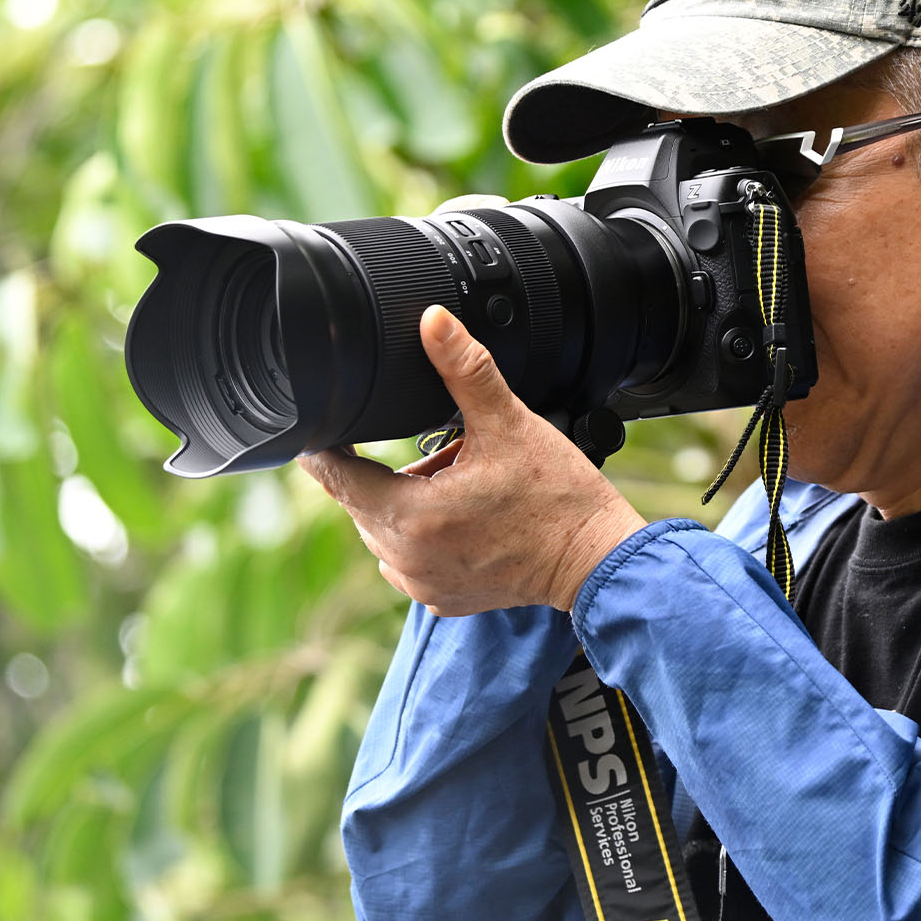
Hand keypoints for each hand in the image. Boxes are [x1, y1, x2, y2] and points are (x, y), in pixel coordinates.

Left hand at [298, 304, 647, 614]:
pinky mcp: (440, 600)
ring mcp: (422, 585)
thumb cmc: (557, 497)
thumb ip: (464, 368)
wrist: (595, 558)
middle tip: (444, 454)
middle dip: (388, 472)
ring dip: (407, 504)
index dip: (325, 447)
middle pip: (363, 501)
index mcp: (412, 517)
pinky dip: (425, 536)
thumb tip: (433, 321)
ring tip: (460, 486)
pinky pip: (409, 559)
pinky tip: (466, 520)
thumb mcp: (508, 423)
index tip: (326, 427)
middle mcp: (407, 559)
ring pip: (385, 531)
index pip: (336, 478)